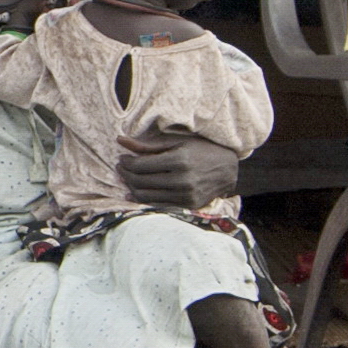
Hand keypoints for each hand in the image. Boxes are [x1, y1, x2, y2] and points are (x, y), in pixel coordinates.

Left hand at [117, 121, 239, 208]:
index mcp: (179, 160)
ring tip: (127, 178)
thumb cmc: (202, 150)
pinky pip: (157, 205)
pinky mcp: (187, 206)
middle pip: (140, 181)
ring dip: (131, 187)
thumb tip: (120, 140)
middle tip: (121, 167)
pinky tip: (134, 193)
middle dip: (125, 174)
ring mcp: (185, 196)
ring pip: (145, 196)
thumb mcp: (177, 142)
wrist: (228, 170)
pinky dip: (142, 199)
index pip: (140, 166)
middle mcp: (182, 180)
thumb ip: (148, 144)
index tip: (122, 158)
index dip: (126, 163)